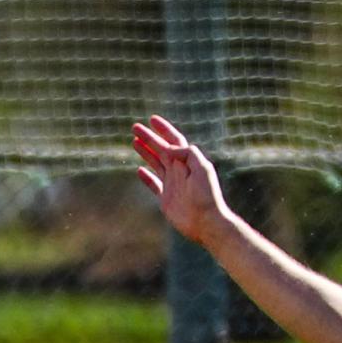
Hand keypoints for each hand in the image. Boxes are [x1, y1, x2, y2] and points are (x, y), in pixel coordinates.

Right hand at [130, 115, 230, 242]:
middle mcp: (179, 171)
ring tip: (134, 141)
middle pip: (161, 149)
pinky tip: (139, 170)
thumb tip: (171, 148)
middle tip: (135, 127)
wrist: (206, 222)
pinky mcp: (166, 199)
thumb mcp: (202, 169)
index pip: (174, 141)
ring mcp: (172, 184)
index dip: (163, 129)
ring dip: (146, 152)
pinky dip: (146, 177)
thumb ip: (188, 154)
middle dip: (149, 138)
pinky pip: (154, 185)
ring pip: (156, 163)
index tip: (151, 120)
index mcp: (188, 162)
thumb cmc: (207, 196)